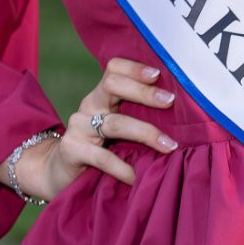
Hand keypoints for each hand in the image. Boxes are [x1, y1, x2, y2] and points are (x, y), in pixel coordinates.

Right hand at [19, 57, 179, 197]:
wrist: (58, 172)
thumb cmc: (100, 149)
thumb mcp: (118, 129)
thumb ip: (139, 119)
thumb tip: (185, 119)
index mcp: (102, 96)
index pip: (114, 69)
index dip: (134, 68)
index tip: (159, 74)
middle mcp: (89, 105)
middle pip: (113, 85)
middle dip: (144, 92)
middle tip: (170, 101)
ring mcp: (78, 126)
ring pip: (114, 122)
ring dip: (145, 132)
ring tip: (168, 146)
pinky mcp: (71, 149)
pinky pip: (101, 157)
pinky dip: (122, 167)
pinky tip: (136, 176)